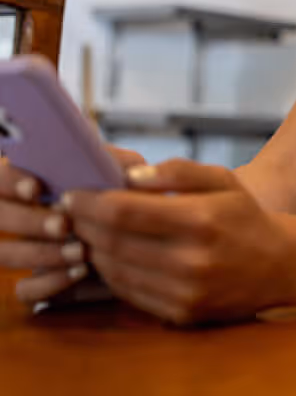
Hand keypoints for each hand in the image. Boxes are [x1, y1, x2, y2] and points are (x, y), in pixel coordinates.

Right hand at [0, 146, 145, 304]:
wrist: (127, 238)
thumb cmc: (116, 194)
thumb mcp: (118, 173)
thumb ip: (114, 162)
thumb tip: (108, 162)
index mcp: (28, 181)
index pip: (2, 176)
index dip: (12, 181)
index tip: (35, 188)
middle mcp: (16, 214)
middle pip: (1, 217)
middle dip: (31, 221)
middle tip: (63, 224)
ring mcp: (19, 248)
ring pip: (6, 254)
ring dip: (42, 254)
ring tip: (80, 251)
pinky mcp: (30, 281)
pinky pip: (23, 290)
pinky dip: (49, 282)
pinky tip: (78, 272)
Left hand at [65, 159, 295, 325]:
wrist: (279, 265)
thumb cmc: (245, 215)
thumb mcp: (222, 179)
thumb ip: (178, 171)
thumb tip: (130, 175)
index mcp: (200, 219)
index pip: (125, 211)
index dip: (91, 201)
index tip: (74, 192)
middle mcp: (190, 260)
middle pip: (113, 242)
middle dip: (83, 223)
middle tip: (71, 209)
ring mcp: (184, 292)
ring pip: (114, 270)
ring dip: (92, 249)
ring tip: (86, 230)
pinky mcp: (179, 314)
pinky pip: (129, 293)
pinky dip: (111, 272)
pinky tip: (109, 254)